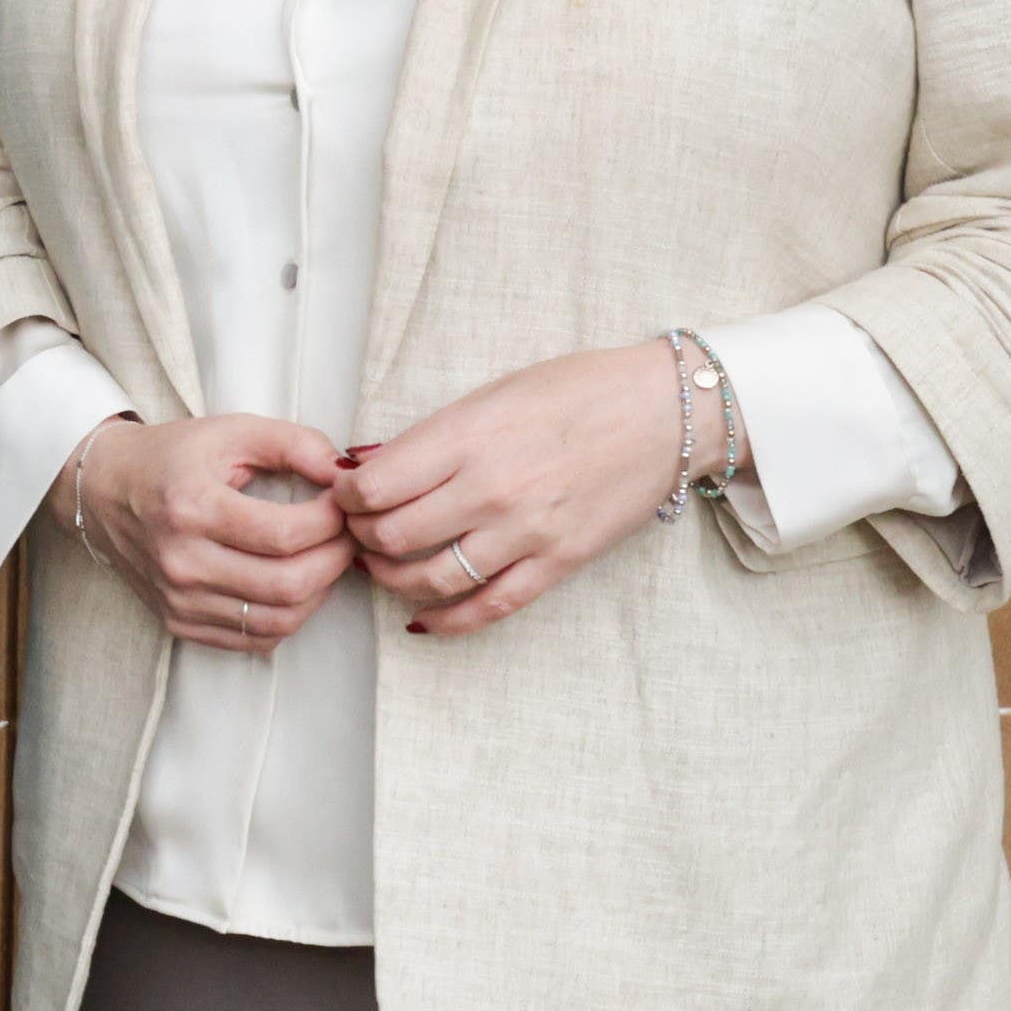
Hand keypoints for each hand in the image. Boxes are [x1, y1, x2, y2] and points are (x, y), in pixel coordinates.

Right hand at [57, 411, 353, 650]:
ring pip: (278, 620)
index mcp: (192, 507)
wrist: (104, 490)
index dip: (332, 522)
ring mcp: (178, 598)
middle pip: (288, 584)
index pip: (286, 534)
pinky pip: (254, 640)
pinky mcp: (179, 622)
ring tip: (324, 559)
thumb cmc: (171, 457)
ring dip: (318, 593)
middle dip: (335, 560)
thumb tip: (346, 474)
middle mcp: (181, 560)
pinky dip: (287, 618)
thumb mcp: (230, 431)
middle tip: (345, 536)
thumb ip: (294, 443)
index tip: (341, 505)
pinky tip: (292, 586)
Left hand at [340, 342, 679, 635]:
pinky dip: (445, 620)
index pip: (373, 487)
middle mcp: (490, 489)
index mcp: (466, 437)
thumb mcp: (492, 394)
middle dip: (361, 538)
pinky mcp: (557, 563)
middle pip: (391, 537)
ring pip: (429, 579)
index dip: (346, 498)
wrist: (664, 412)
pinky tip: (423, 619)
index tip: (346, 495)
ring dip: (391, 579)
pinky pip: (488, 607)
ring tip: (384, 566)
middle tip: (360, 530)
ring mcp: (525, 532)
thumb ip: (429, 436)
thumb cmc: (577, 390)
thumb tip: (363, 464)